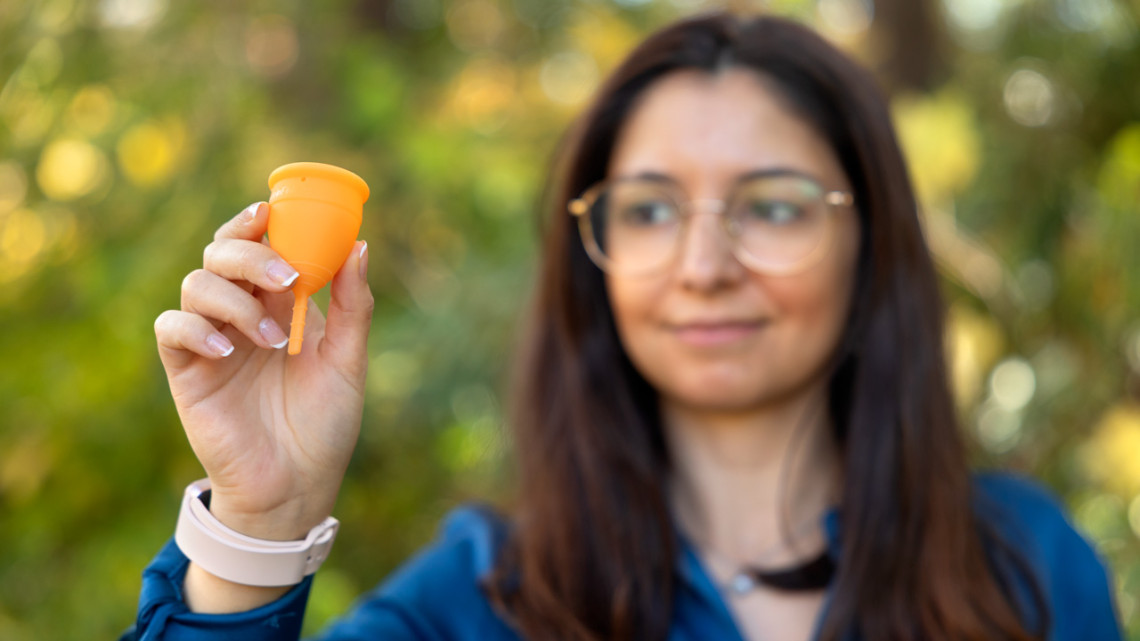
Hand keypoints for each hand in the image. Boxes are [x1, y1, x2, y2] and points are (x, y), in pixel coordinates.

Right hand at [154, 201, 372, 539]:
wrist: (297, 487)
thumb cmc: (325, 425)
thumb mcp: (349, 362)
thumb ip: (353, 307)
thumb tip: (360, 246)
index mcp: (280, 305)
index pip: (260, 245)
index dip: (258, 221)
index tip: (273, 210)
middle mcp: (242, 314)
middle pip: (222, 253)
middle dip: (250, 251)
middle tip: (286, 277)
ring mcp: (212, 341)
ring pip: (196, 283)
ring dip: (236, 300)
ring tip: (273, 341)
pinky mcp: (186, 372)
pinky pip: (171, 329)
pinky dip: (195, 328)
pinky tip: (227, 351)